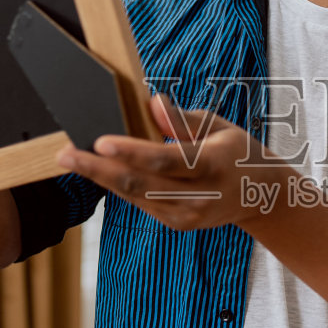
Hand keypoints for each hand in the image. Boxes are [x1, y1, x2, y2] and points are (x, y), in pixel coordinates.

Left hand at [58, 96, 291, 231]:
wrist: (261, 196)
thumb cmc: (238, 152)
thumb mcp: (219, 126)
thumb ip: (182, 118)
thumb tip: (151, 103)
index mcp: (212, 165)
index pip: (165, 160)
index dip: (130, 152)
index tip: (99, 142)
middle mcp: (199, 196)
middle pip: (141, 184)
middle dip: (98, 169)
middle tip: (65, 154)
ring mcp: (187, 215)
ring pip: (135, 196)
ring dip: (100, 178)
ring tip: (70, 160)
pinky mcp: (178, 224)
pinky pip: (141, 203)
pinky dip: (117, 186)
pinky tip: (96, 172)